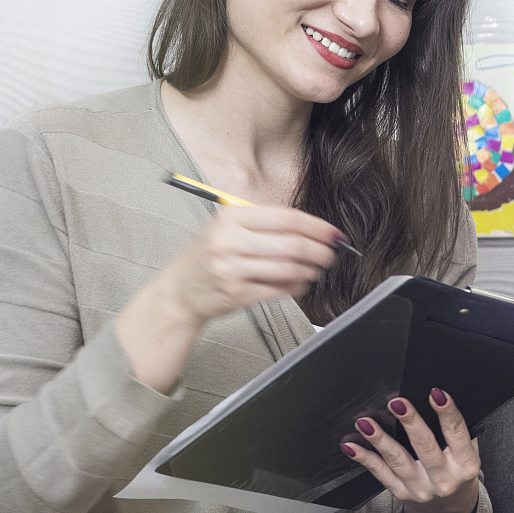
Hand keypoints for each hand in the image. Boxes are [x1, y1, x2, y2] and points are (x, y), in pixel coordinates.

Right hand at [118, 205, 347, 393]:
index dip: (318, 227)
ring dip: (311, 271)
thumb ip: (266, 224)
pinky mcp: (236, 294)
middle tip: (331, 254)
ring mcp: (231, 269)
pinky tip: (299, 284)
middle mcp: (229, 241)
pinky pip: (279, 291)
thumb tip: (314, 228)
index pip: (287, 218)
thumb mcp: (228, 227)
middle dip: (320, 251)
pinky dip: (296, 287)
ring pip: (289, 269)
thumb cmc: (210, 255)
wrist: (180, 290)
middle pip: (293, 245)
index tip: (334, 234)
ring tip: (316, 270)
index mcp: (231, 218)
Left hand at [342, 388, 481, 512]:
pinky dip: (365, 458)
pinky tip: (352, 446)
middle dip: (410, 422)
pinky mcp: (402, 493)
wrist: (449, 506)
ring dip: (380, 439)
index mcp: (465, 465)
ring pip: (398, 460)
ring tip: (366, 423)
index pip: (457, 434)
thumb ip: (456, 434)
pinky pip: (380, 474)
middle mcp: (444, 479)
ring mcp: (421, 488)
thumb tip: (435, 401)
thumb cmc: (457, 472)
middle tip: (397, 403)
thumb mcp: (467, 454)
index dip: (447, 413)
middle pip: (425, 446)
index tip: (436, 394)